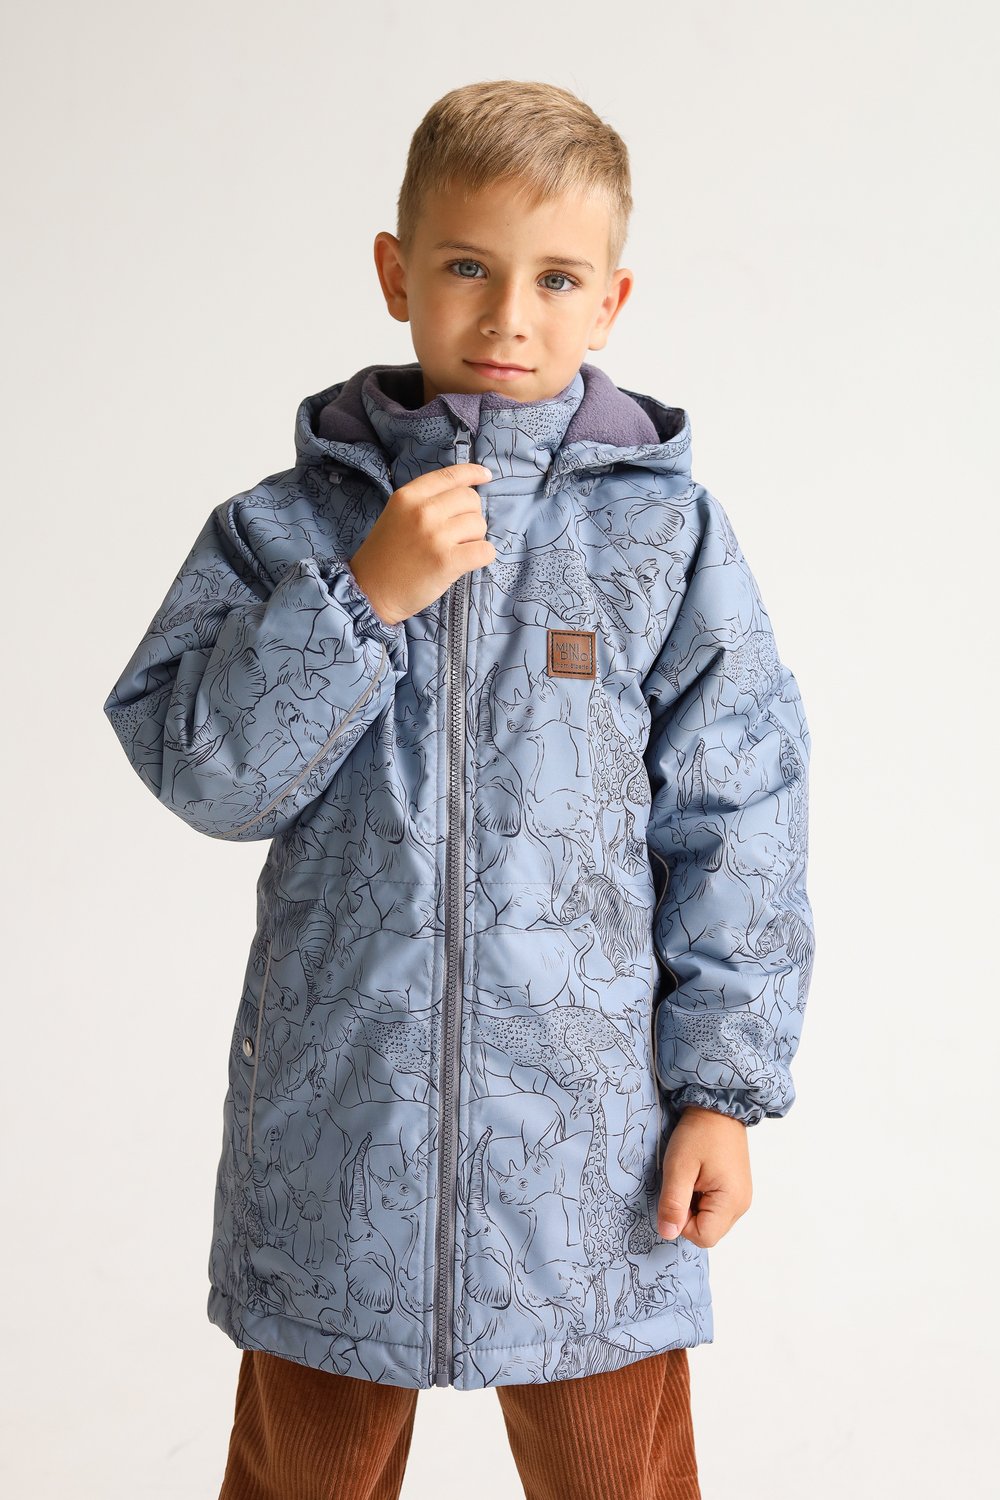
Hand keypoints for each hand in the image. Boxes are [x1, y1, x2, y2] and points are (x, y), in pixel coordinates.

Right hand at [348, 462, 494, 625]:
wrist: (370, 592)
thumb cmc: (384, 556)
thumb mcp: (396, 516)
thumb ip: (423, 502)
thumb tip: (462, 496)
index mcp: (408, 496)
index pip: (450, 475)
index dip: (473, 473)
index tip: (486, 476)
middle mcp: (422, 510)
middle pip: (470, 499)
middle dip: (471, 515)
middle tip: (457, 534)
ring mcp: (435, 535)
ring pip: (479, 525)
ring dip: (475, 539)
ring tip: (455, 551)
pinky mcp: (447, 560)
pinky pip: (485, 550)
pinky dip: (483, 556)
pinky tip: (468, 562)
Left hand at [657, 1105, 752, 1246]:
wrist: (718, 1107)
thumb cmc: (699, 1133)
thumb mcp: (679, 1167)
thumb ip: (673, 1203)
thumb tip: (667, 1234)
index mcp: (731, 1201)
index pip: (703, 1237)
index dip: (682, 1222)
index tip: (677, 1194)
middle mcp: (741, 1204)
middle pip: (708, 1231)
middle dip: (688, 1214)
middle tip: (684, 1183)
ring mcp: (741, 1197)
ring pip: (710, 1220)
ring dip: (694, 1206)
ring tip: (692, 1177)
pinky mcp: (737, 1189)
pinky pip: (715, 1208)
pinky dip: (702, 1198)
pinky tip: (699, 1176)